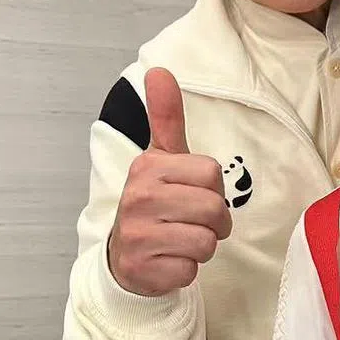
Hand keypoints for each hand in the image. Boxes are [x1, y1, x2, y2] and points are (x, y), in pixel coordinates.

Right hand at [108, 67, 232, 295]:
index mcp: (147, 166)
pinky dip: (187, 270)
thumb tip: (160, 70)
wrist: (125, 259)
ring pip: (206, 242)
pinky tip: (169, 260)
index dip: (213, 191)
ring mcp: (138, 235)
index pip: (213, 174)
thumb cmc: (154, 205)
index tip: (193, 196)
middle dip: (213, 223)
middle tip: (191, 223)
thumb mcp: (160, 159)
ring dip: (201, 247)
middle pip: (215, 209)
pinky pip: (192, 269)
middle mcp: (138, 197)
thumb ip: (165, 117)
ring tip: (180, 241)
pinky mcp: (144, 269)